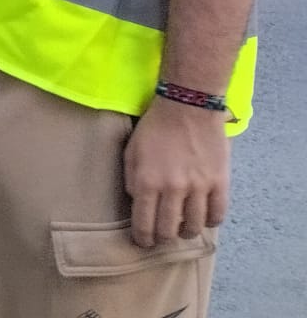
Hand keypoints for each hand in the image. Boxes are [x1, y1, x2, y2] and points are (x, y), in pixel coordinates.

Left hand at [124, 98, 230, 248]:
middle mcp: (172, 189)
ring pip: (194, 227)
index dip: (143, 238)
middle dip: (162, 238)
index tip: (143, 242)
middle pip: (168, 230)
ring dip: (186, 232)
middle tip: (162, 237)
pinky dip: (210, 222)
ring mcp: (198, 188)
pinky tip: (203, 219)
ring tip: (182, 229)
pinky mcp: (220, 183)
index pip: (144, 224)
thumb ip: (131, 179)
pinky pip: (217, 215)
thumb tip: (137, 201)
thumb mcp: (131, 151)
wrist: (187, 107)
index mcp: (146, 182)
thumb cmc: (155, 127)